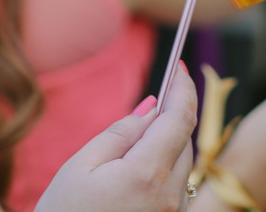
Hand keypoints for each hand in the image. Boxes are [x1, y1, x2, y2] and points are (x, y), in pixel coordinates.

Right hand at [38, 69, 197, 211]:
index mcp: (145, 174)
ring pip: (181, 165)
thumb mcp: (82, 165)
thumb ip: (121, 132)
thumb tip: (152, 106)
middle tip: (156, 97)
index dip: (182, 89)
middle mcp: (168, 196)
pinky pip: (175, 188)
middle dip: (171, 116)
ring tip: (138, 141)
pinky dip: (164, 170)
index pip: (178, 118)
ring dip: (168, 145)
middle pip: (183, 140)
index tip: (180, 69)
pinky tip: (139, 171)